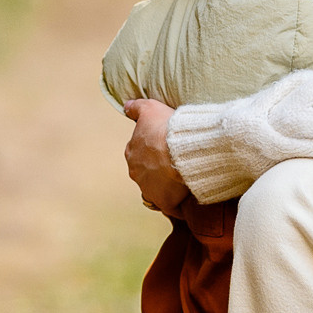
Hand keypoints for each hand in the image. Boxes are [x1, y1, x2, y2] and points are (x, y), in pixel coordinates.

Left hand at [122, 99, 188, 216]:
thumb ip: (136, 107)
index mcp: (131, 151)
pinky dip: (177, 204)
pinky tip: (187, 198)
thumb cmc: (166, 127)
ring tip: (184, 179)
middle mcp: (135, 172)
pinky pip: (170, 206)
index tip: (166, 148)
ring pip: (157, 189)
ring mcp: (149, 189)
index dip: (153, 150)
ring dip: (167, 186)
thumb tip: (125, 106)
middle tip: (177, 163)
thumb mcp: (150, 108)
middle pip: (147, 172)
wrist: (183, 148)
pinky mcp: (164, 202)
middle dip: (158, 169)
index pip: (139, 152)